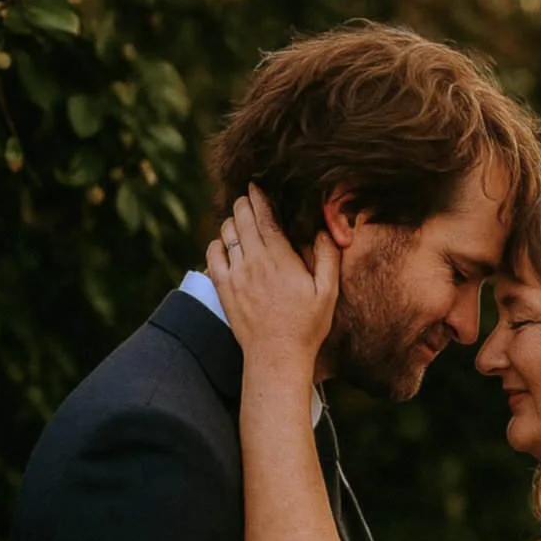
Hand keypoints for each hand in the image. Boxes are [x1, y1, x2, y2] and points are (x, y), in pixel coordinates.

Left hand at [206, 183, 339, 371]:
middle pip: (241, 217)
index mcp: (280, 259)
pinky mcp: (223, 287)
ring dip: (233, 221)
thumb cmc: (306, 326)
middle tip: (250, 198)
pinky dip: (219, 243)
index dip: (259, 196)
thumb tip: (324, 228)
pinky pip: (213, 253)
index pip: (265, 216)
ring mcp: (235, 274)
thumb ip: (328, 257)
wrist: (276, 356)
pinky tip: (229, 245)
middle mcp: (254, 262)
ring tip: (242, 220)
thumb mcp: (327, 292)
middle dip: (245, 203)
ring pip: (226, 232)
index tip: (257, 184)